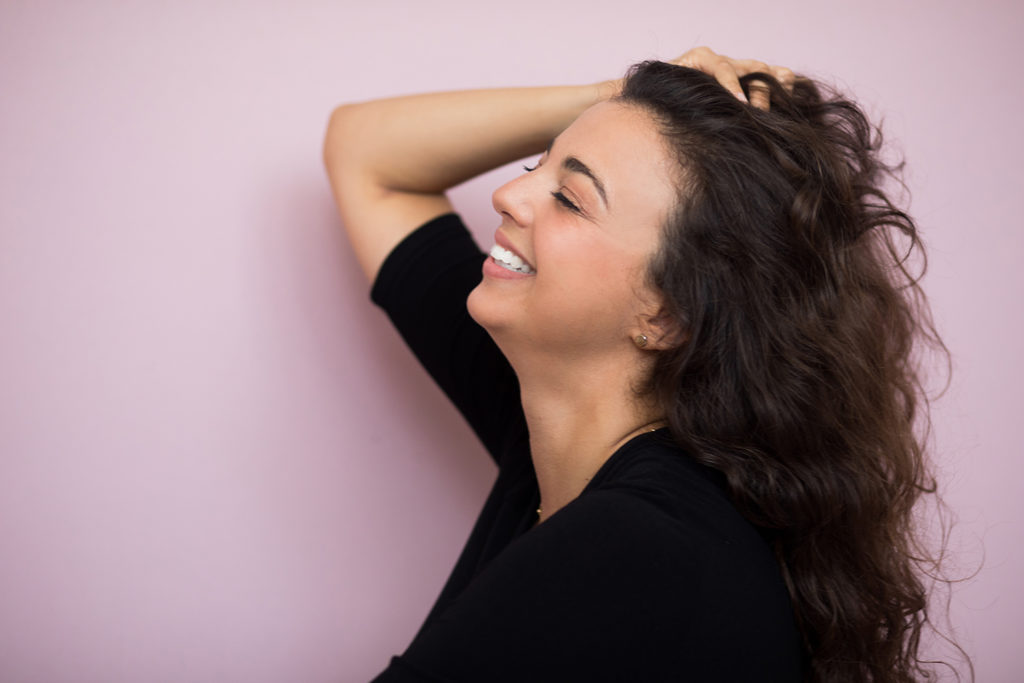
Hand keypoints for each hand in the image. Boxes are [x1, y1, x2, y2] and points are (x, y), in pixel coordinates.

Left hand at [669, 46, 794, 109]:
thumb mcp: (663, 89)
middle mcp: (725, 61)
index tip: (740, 103)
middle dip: (758, 92)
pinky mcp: (753, 79)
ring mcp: (741, 69)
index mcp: (702, 59)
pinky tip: (782, 106)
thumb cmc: (665, 95)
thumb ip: (667, 90)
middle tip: (758, 116)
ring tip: (774, 111)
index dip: (732, 85)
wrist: (669, 96)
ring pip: (766, 70)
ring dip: (775, 90)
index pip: (722, 67)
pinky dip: (786, 87)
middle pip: (752, 68)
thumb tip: (666, 102)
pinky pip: (780, 76)